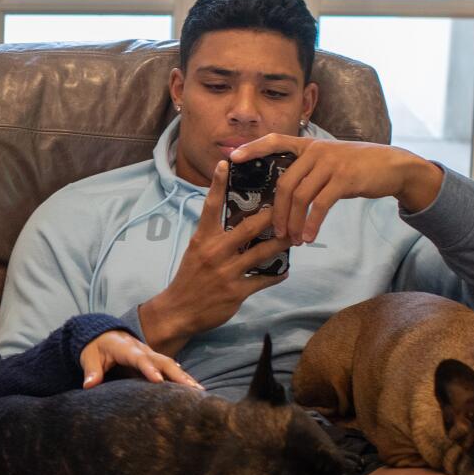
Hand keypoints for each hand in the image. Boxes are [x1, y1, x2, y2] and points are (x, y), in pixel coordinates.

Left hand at [79, 330, 200, 388]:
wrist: (103, 336)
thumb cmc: (95, 347)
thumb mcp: (88, 356)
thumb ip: (91, 370)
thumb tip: (89, 385)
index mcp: (126, 348)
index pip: (139, 359)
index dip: (149, 368)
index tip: (158, 380)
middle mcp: (142, 350)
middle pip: (162, 361)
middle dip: (177, 374)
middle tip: (191, 389)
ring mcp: (150, 355)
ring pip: (170, 365)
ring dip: (184, 377)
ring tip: (199, 392)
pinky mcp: (153, 362)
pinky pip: (170, 369)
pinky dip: (182, 378)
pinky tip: (194, 389)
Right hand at [137, 158, 291, 351]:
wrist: (178, 311)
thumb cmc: (189, 278)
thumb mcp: (196, 251)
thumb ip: (213, 235)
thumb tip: (234, 219)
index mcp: (203, 239)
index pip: (211, 206)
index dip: (217, 184)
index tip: (226, 163)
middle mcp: (215, 252)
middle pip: (249, 227)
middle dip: (272, 216)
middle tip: (288, 204)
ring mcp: (226, 272)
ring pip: (262, 252)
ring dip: (282, 243)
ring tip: (295, 237)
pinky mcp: (236, 291)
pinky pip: (263, 279)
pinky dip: (277, 274)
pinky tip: (285, 270)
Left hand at [231, 133, 442, 244]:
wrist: (391, 166)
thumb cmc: (354, 167)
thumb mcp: (328, 161)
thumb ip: (306, 170)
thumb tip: (280, 194)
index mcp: (307, 145)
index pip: (274, 141)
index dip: (252, 148)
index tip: (231, 157)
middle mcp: (316, 151)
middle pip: (284, 182)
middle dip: (276, 210)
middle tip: (274, 231)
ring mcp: (330, 163)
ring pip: (300, 195)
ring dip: (293, 221)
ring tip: (291, 239)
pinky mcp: (345, 179)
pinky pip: (321, 204)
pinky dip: (312, 223)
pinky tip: (308, 236)